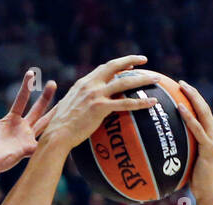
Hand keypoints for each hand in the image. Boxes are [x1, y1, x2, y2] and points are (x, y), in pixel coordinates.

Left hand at [0, 70, 57, 174]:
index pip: (22, 100)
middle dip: (45, 96)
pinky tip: (64, 129)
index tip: (31, 72)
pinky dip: (52, 136)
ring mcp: (26, 139)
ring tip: (65, 103)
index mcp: (11, 120)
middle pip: (37, 109)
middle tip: (53, 83)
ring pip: (45, 124)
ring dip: (54, 114)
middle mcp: (22, 128)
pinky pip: (43, 142)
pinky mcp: (28, 149)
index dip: (26, 87)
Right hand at [40, 55, 159, 149]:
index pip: (104, 68)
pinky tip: (152, 102)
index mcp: (82, 83)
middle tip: (145, 60)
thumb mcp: (67, 108)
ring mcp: (95, 95)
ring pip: (125, 82)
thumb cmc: (59, 128)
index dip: (118, 64)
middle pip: (114, 66)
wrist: (56, 136)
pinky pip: (126, 103)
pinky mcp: (100, 108)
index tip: (129, 64)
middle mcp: (90, 85)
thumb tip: (83, 109)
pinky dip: (141, 102)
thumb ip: (78, 103)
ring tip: (156, 79)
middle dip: (131, 60)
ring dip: (143, 79)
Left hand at [175, 80, 212, 204]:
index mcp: (211, 138)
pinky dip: (189, 117)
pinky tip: (179, 108)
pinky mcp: (210, 148)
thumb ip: (181, 154)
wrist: (210, 195)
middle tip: (181, 82)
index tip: (183, 90)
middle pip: (204, 108)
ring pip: (203, 113)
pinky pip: (198, 129)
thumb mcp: (188, 165)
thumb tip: (164, 152)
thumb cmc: (197, 185)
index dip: (194, 100)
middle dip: (193, 93)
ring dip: (193, 98)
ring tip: (182, 87)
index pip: (203, 114)